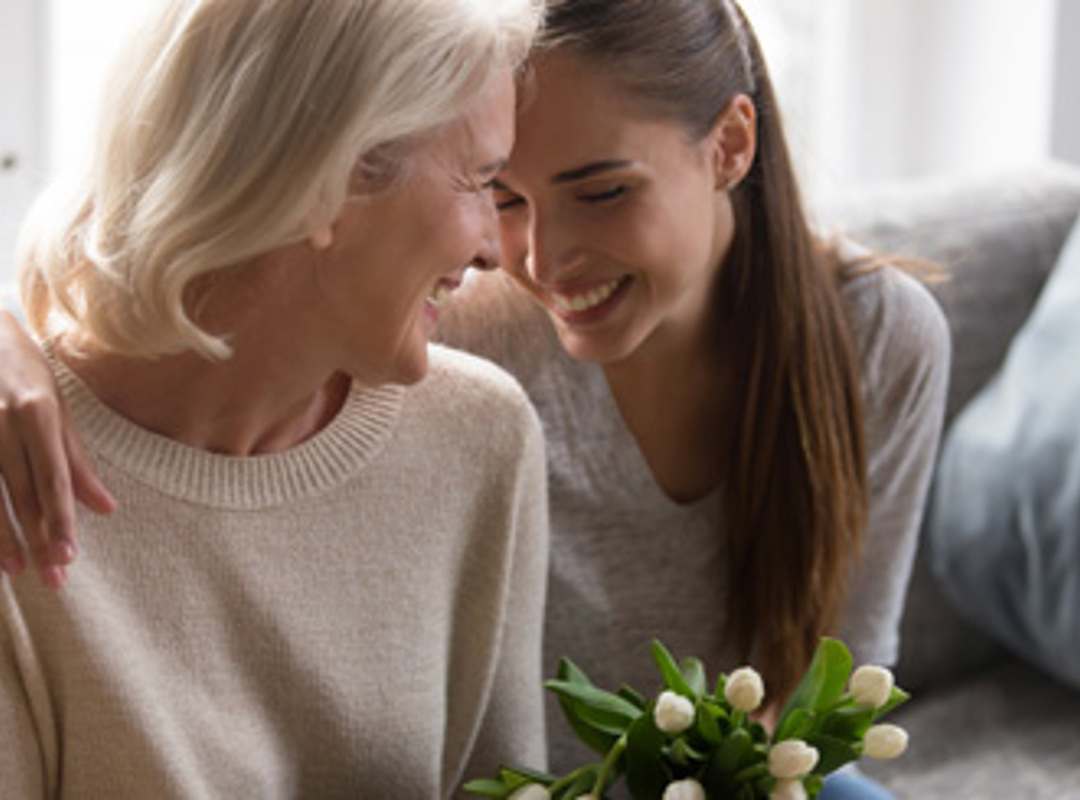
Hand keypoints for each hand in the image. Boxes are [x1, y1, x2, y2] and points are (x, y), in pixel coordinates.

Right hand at [0, 311, 115, 587]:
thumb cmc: (21, 368)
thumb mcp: (55, 403)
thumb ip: (77, 457)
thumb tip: (107, 507)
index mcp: (38, 410)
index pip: (53, 475)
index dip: (60, 517)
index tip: (68, 555)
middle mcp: (1, 419)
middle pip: (21, 490)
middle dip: (36, 536)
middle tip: (53, 579)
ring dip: (0, 535)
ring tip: (16, 570)